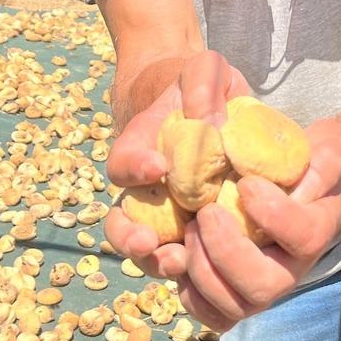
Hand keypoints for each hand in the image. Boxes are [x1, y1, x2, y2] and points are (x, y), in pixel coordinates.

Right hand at [104, 52, 250, 279]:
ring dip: (159, 262)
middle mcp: (147, 190)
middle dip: (130, 238)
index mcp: (140, 149)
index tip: (157, 166)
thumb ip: (202, 84)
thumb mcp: (205, 70)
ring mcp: (170, 216)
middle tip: (147, 241)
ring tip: (179, 261)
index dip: (134, 167)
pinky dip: (195, 270)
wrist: (218, 109)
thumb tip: (209, 122)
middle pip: (122, 224)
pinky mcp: (199, 235)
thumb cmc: (204, 87)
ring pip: (151, 252)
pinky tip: (213, 271)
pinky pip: (189, 259)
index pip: (123, 163)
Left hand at [175, 118, 340, 332]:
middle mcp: (289, 270)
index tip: (247, 184)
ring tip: (189, 228)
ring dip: (202, 270)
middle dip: (227, 251)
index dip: (275, 215)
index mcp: (315, 232)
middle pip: (263, 286)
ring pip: (232, 307)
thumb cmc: (307, 164)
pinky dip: (187, 289)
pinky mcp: (231, 297)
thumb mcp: (326, 150)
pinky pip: (209, 313)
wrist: (296, 187)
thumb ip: (323, 162)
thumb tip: (300, 176)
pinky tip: (178, 252)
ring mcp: (260, 290)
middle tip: (207, 212)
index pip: (305, 238)